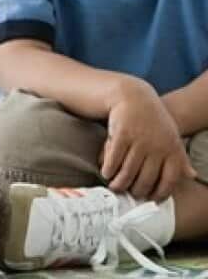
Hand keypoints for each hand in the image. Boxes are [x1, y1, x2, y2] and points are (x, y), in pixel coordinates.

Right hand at [102, 78, 194, 200]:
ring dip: (119, 183)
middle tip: (129, 193)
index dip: (159, 194)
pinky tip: (106, 172)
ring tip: (114, 185)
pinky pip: (113, 160)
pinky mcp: (121, 135)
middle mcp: (158, 147)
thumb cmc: (153, 120)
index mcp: (173, 150)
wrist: (133, 97)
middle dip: (136, 191)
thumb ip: (180, 158)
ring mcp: (139, 141)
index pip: (169, 181)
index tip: (150, 199)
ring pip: (127, 172)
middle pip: (145, 180)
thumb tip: (192, 175)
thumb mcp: (171, 137)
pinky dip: (108, 169)